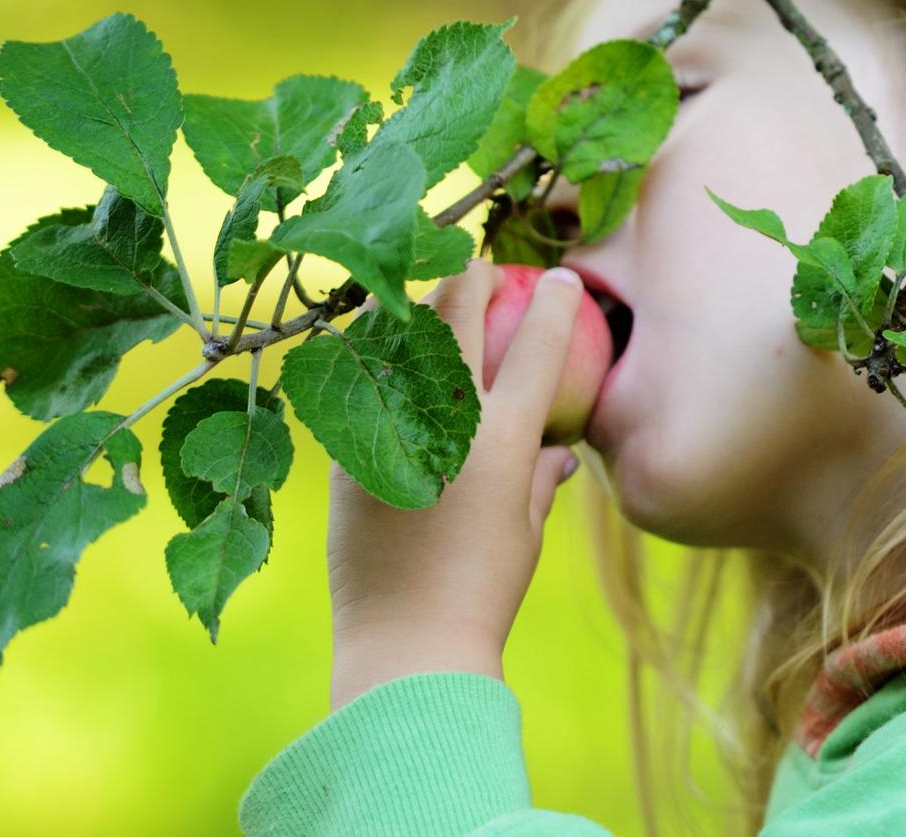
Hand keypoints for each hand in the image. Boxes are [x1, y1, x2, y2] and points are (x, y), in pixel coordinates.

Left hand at [325, 258, 587, 709]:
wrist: (407, 642)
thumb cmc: (483, 590)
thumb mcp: (526, 530)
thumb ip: (542, 478)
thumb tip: (560, 452)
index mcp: (504, 440)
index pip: (538, 346)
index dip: (553, 302)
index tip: (560, 279)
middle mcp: (447, 424)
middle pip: (457, 316)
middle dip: (472, 275)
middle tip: (480, 263)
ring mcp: (390, 432)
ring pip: (398, 336)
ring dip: (416, 301)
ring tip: (425, 289)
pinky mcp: (345, 454)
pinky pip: (360, 384)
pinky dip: (375, 355)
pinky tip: (377, 345)